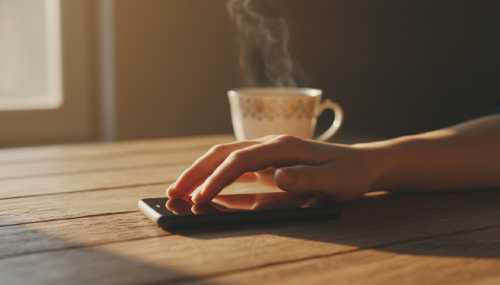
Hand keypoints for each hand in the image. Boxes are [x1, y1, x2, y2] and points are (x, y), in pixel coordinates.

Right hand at [166, 135, 382, 203]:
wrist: (362, 164)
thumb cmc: (349, 174)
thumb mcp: (334, 180)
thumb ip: (306, 179)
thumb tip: (276, 176)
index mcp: (282, 147)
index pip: (239, 161)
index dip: (217, 179)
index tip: (200, 199)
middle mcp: (270, 146)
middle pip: (223, 154)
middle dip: (195, 172)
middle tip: (172, 193)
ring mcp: (268, 154)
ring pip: (225, 159)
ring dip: (201, 174)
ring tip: (180, 192)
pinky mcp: (269, 165)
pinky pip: (238, 171)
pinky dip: (219, 181)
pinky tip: (208, 194)